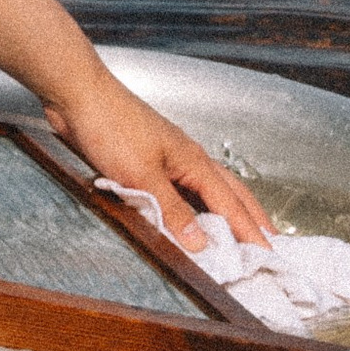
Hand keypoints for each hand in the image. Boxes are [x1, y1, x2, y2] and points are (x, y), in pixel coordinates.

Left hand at [43, 70, 271, 250]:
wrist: (79, 95)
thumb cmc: (111, 126)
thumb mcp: (142, 175)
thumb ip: (172, 210)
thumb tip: (202, 244)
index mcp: (194, 161)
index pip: (231, 205)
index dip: (251, 232)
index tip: (271, 255)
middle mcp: (188, 159)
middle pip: (230, 192)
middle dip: (251, 218)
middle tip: (270, 242)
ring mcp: (170, 157)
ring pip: (209, 189)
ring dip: (226, 211)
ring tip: (239, 232)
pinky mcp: (149, 159)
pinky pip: (183, 189)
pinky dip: (196, 206)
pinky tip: (191, 215)